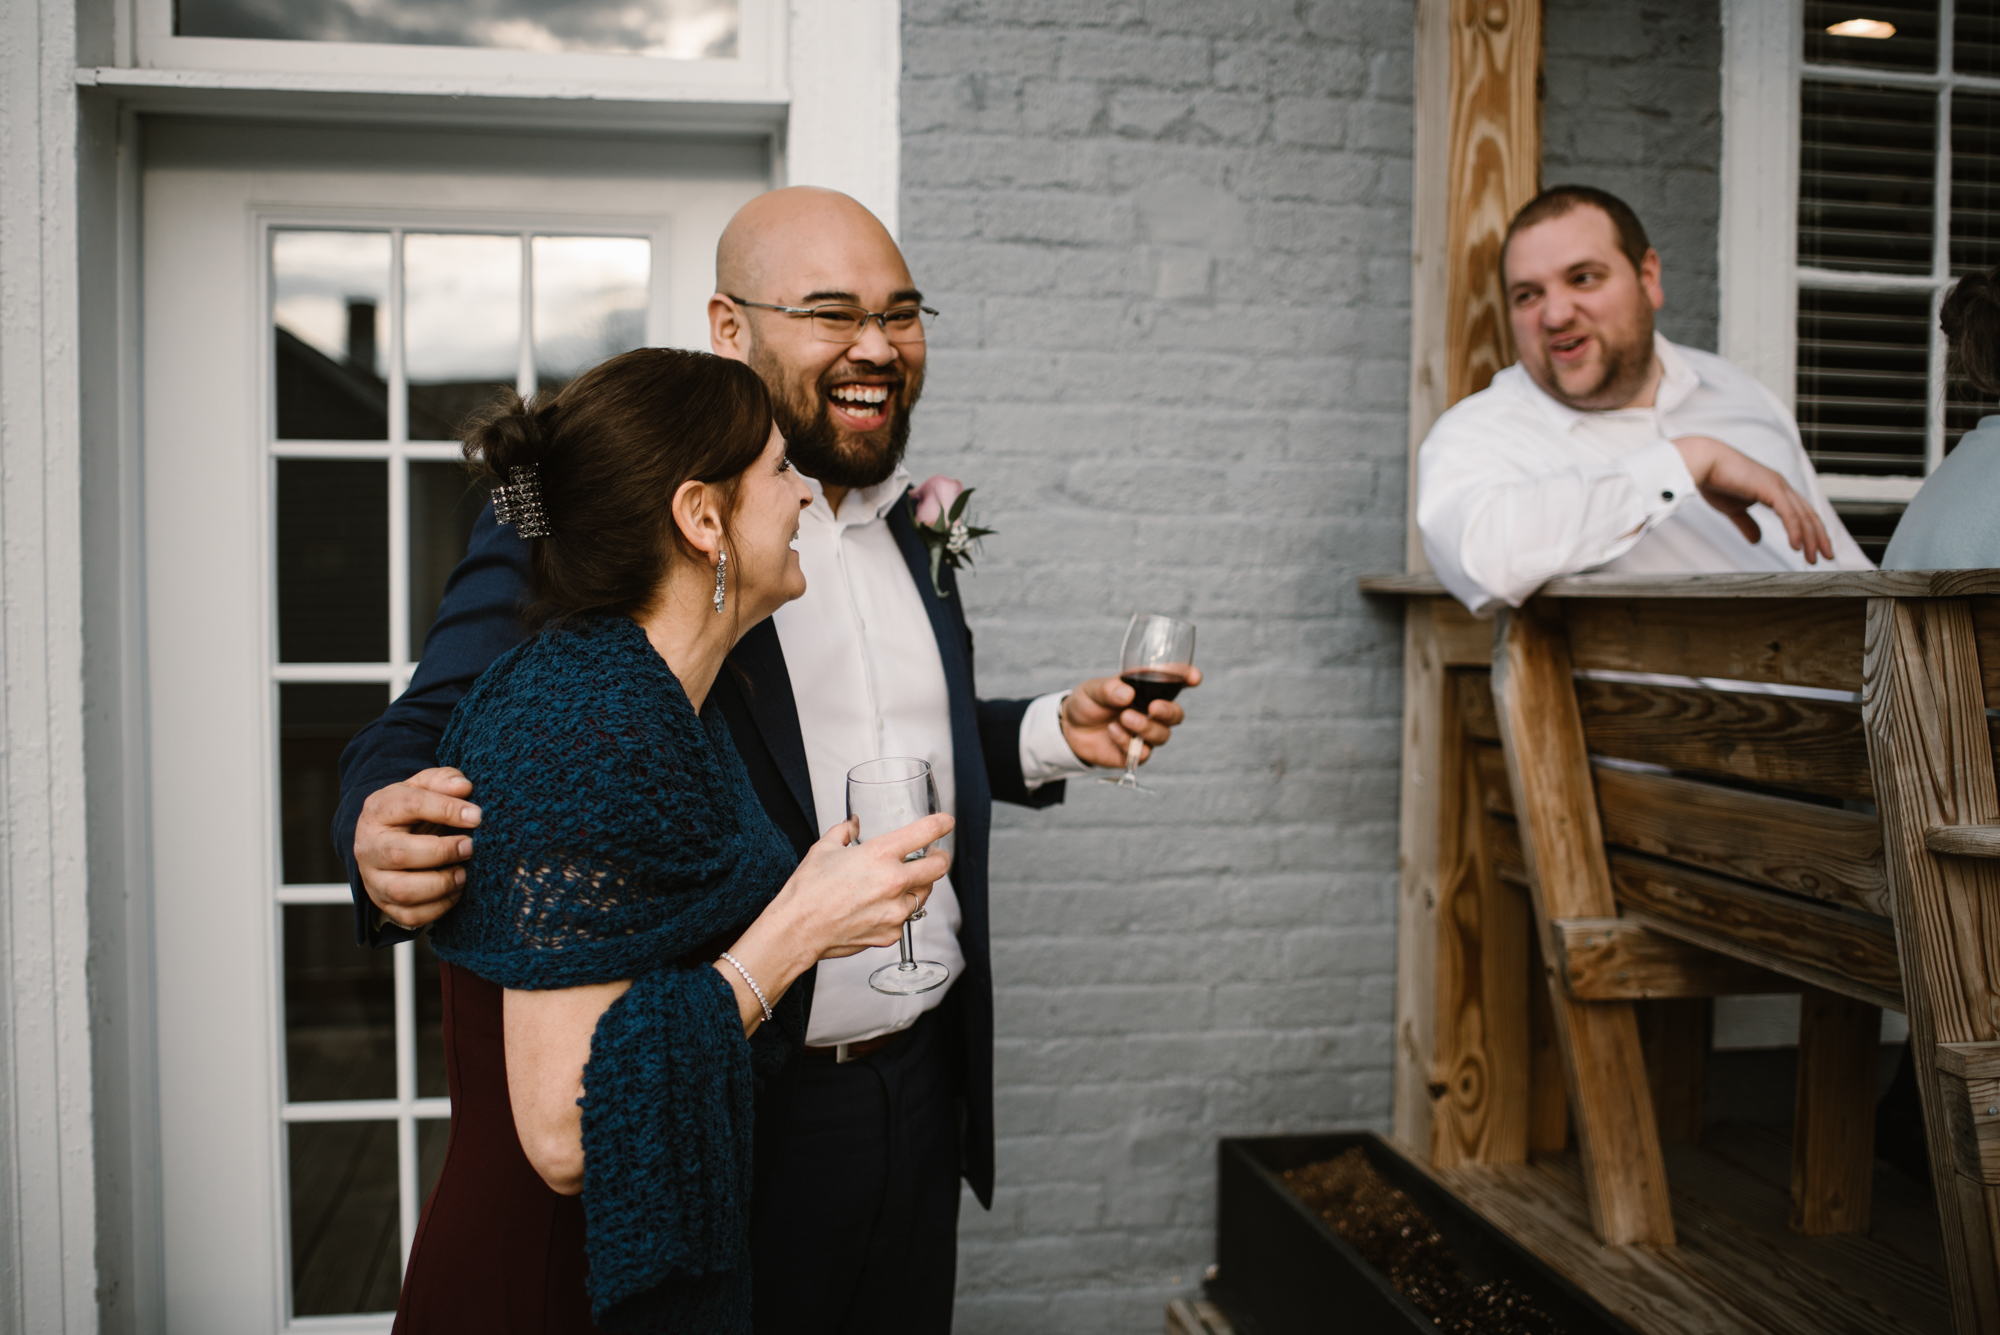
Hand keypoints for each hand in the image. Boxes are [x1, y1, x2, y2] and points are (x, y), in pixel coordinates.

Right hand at [355, 768, 481, 929]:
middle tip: (470, 847)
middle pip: (399, 854)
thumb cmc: (411, 810)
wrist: (387, 835)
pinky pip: (410, 915)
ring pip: (402, 891)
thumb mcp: (423, 786)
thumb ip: (443, 780)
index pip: (411, 805)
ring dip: (441, 885)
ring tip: (464, 873)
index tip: (477, 816)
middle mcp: (369, 846)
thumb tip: (464, 788)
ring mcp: (374, 878)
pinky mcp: (384, 903)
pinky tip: (455, 891)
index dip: (446, 809)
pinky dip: (439, 908)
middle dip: (442, 852)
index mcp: (379, 809)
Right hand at [772, 814, 955, 962]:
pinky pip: (905, 918)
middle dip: (940, 858)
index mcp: (880, 855)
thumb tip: (852, 825)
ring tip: (901, 884)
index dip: (942, 824)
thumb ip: (844, 832)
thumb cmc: (807, 891)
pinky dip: (898, 911)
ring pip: (924, 894)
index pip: (925, 833)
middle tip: (935, 856)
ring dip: (918, 886)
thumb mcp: (823, 849)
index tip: (946, 822)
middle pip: (939, 867)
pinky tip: (880, 907)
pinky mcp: (891, 933)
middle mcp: (893, 882)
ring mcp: (895, 911)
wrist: (797, 930)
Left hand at [1058, 669, 1203, 768]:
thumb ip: (1109, 689)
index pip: (1173, 682)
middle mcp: (1150, 712)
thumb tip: (1127, 694)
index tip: (1194, 677)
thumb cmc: (1087, 703)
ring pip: (1162, 735)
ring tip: (1124, 718)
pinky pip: (1143, 752)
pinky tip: (1113, 731)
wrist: (1069, 730)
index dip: (1187, 678)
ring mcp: (1145, 734)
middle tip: (1153, 708)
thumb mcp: (1093, 689)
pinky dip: (1127, 741)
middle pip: (1176, 715)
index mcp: (1146, 690)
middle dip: (1169, 711)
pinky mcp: (1134, 753)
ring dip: (1146, 727)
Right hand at [1671, 435, 1834, 563]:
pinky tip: (1797, 546)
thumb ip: (1747, 524)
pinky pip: (1789, 514)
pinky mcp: (1770, 488)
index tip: (1815, 549)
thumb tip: (1757, 540)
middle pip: (1808, 515)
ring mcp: (1778, 486)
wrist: (1703, 462)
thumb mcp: (1733, 509)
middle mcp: (1781, 485)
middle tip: (1825, 557)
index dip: (1810, 531)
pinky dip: (1795, 531)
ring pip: (1803, 516)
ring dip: (1811, 539)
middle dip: (1818, 538)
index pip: (1800, 513)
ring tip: (1813, 557)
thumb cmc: (1714, 480)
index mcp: (1774, 488)